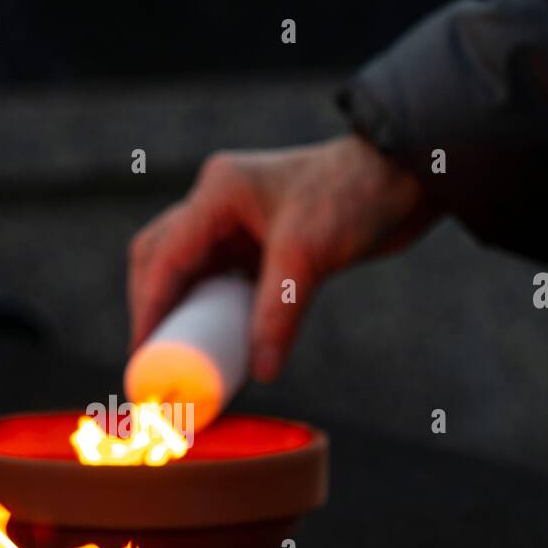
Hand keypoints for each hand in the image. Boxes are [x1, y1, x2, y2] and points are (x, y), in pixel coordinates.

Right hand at [128, 134, 437, 381]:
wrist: (406, 177)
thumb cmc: (357, 197)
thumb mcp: (309, 257)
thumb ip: (278, 314)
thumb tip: (259, 370)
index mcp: (218, 193)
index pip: (163, 255)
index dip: (147, 308)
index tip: (141, 354)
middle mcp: (218, 203)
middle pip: (159, 257)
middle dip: (151, 308)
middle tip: (152, 358)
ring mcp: (237, 222)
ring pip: (186, 269)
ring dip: (178, 309)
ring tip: (176, 356)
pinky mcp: (259, 241)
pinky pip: (219, 279)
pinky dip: (210, 310)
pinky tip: (213, 340)